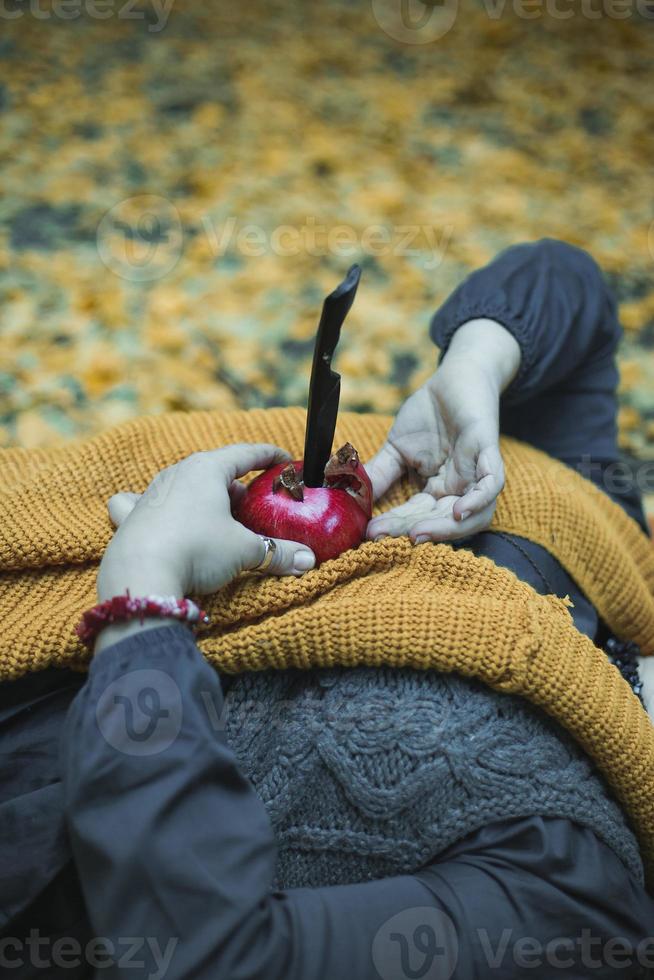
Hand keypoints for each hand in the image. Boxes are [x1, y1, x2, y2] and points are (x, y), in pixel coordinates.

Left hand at [97, 443, 316, 603]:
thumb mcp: (245, 550)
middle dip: (237, 485)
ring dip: (204, 497)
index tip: (284, 461)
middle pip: (215, 470)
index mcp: (206, 468)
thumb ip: (278, 552)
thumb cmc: (197, 550)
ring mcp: (151, 494)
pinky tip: (156, 513)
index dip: (269, 456)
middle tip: (256, 505)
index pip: (245, 453)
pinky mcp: (131, 517)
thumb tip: (308, 561)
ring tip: (219, 517)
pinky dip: (152, 505)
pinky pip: (140, 502)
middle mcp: (176, 474)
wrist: (141, 576)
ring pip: (183, 485)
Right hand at [366, 319, 520, 542]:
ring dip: (447, 529)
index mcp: (438, 491)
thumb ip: (378, 474)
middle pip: (442, 523)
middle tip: (385, 535)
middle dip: (414, 530)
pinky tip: (460, 511)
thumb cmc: (429, 415)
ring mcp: (476, 473)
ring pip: (474, 516)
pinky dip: (479, 500)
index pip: (417, 517)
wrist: (454, 378)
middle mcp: (459, 489)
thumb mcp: (396, 449)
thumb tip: (349, 498)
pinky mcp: (488, 451)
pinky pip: (492, 484)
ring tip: (418, 533)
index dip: (395, 526)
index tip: (370, 533)